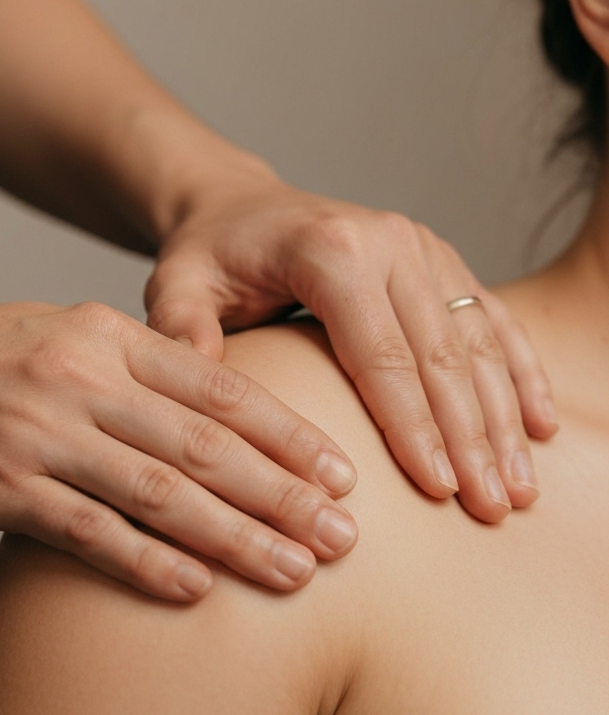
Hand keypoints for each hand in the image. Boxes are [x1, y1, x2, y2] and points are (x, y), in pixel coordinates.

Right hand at [0, 301, 360, 600]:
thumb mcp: (46, 330)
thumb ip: (119, 358)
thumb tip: (198, 401)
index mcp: (98, 331)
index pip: (215, 381)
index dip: (285, 429)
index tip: (340, 467)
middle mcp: (77, 376)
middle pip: (204, 442)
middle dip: (284, 492)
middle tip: (348, 533)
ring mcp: (37, 432)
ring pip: (161, 493)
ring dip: (236, 537)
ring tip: (298, 570)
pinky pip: (89, 532)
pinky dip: (149, 564)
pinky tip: (198, 591)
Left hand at [145, 170, 558, 523]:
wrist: (238, 205)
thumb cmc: (208, 252)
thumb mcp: (176, 281)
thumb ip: (182, 325)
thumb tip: (200, 378)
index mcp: (330, 250)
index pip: (382, 355)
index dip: (413, 428)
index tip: (440, 492)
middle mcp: (388, 241)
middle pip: (441, 355)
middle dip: (469, 437)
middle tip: (490, 509)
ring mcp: (421, 246)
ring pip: (477, 341)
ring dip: (503, 417)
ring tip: (517, 488)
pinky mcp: (437, 258)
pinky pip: (490, 317)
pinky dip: (518, 372)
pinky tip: (539, 425)